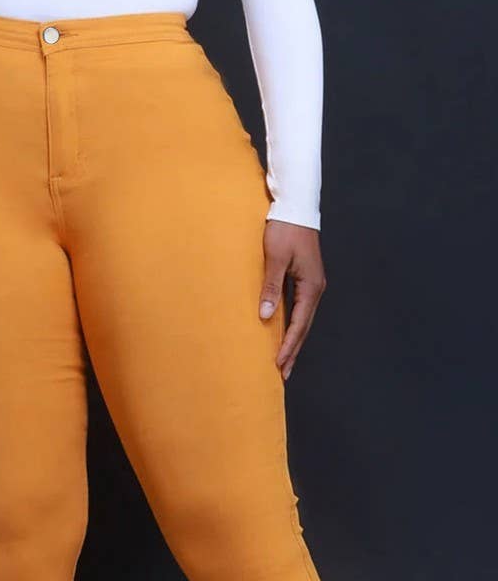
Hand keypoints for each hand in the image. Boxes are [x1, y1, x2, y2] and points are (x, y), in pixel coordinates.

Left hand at [258, 220, 326, 379]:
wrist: (296, 206)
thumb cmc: (285, 229)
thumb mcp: (275, 258)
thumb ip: (271, 287)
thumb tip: (267, 316)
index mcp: (311, 286)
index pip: (299, 324)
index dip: (288, 346)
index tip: (279, 365)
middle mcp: (315, 288)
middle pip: (304, 327)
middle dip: (293, 351)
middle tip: (283, 374)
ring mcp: (311, 284)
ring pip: (303, 320)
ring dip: (293, 341)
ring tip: (284, 361)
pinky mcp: (305, 279)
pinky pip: (299, 309)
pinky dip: (292, 325)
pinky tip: (284, 334)